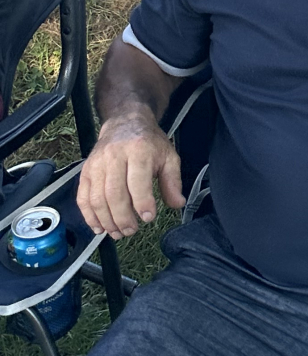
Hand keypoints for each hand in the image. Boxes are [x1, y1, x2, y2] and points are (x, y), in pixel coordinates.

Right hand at [77, 112, 183, 239]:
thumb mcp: (168, 156)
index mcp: (139, 150)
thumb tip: (178, 204)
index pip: (138, 181)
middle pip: (114, 193)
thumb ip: (172, 181)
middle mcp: (114, 156)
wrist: (125, 122)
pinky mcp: (85, 171)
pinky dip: (89, 216)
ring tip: (118, 233)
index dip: (142, 202)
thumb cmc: (149, 143)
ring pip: (97, 198)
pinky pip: (83, 197)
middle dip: (123, 217)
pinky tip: (99, 227)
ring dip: (106, 220)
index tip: (149, 218)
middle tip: (131, 231)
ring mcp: (97, 164)